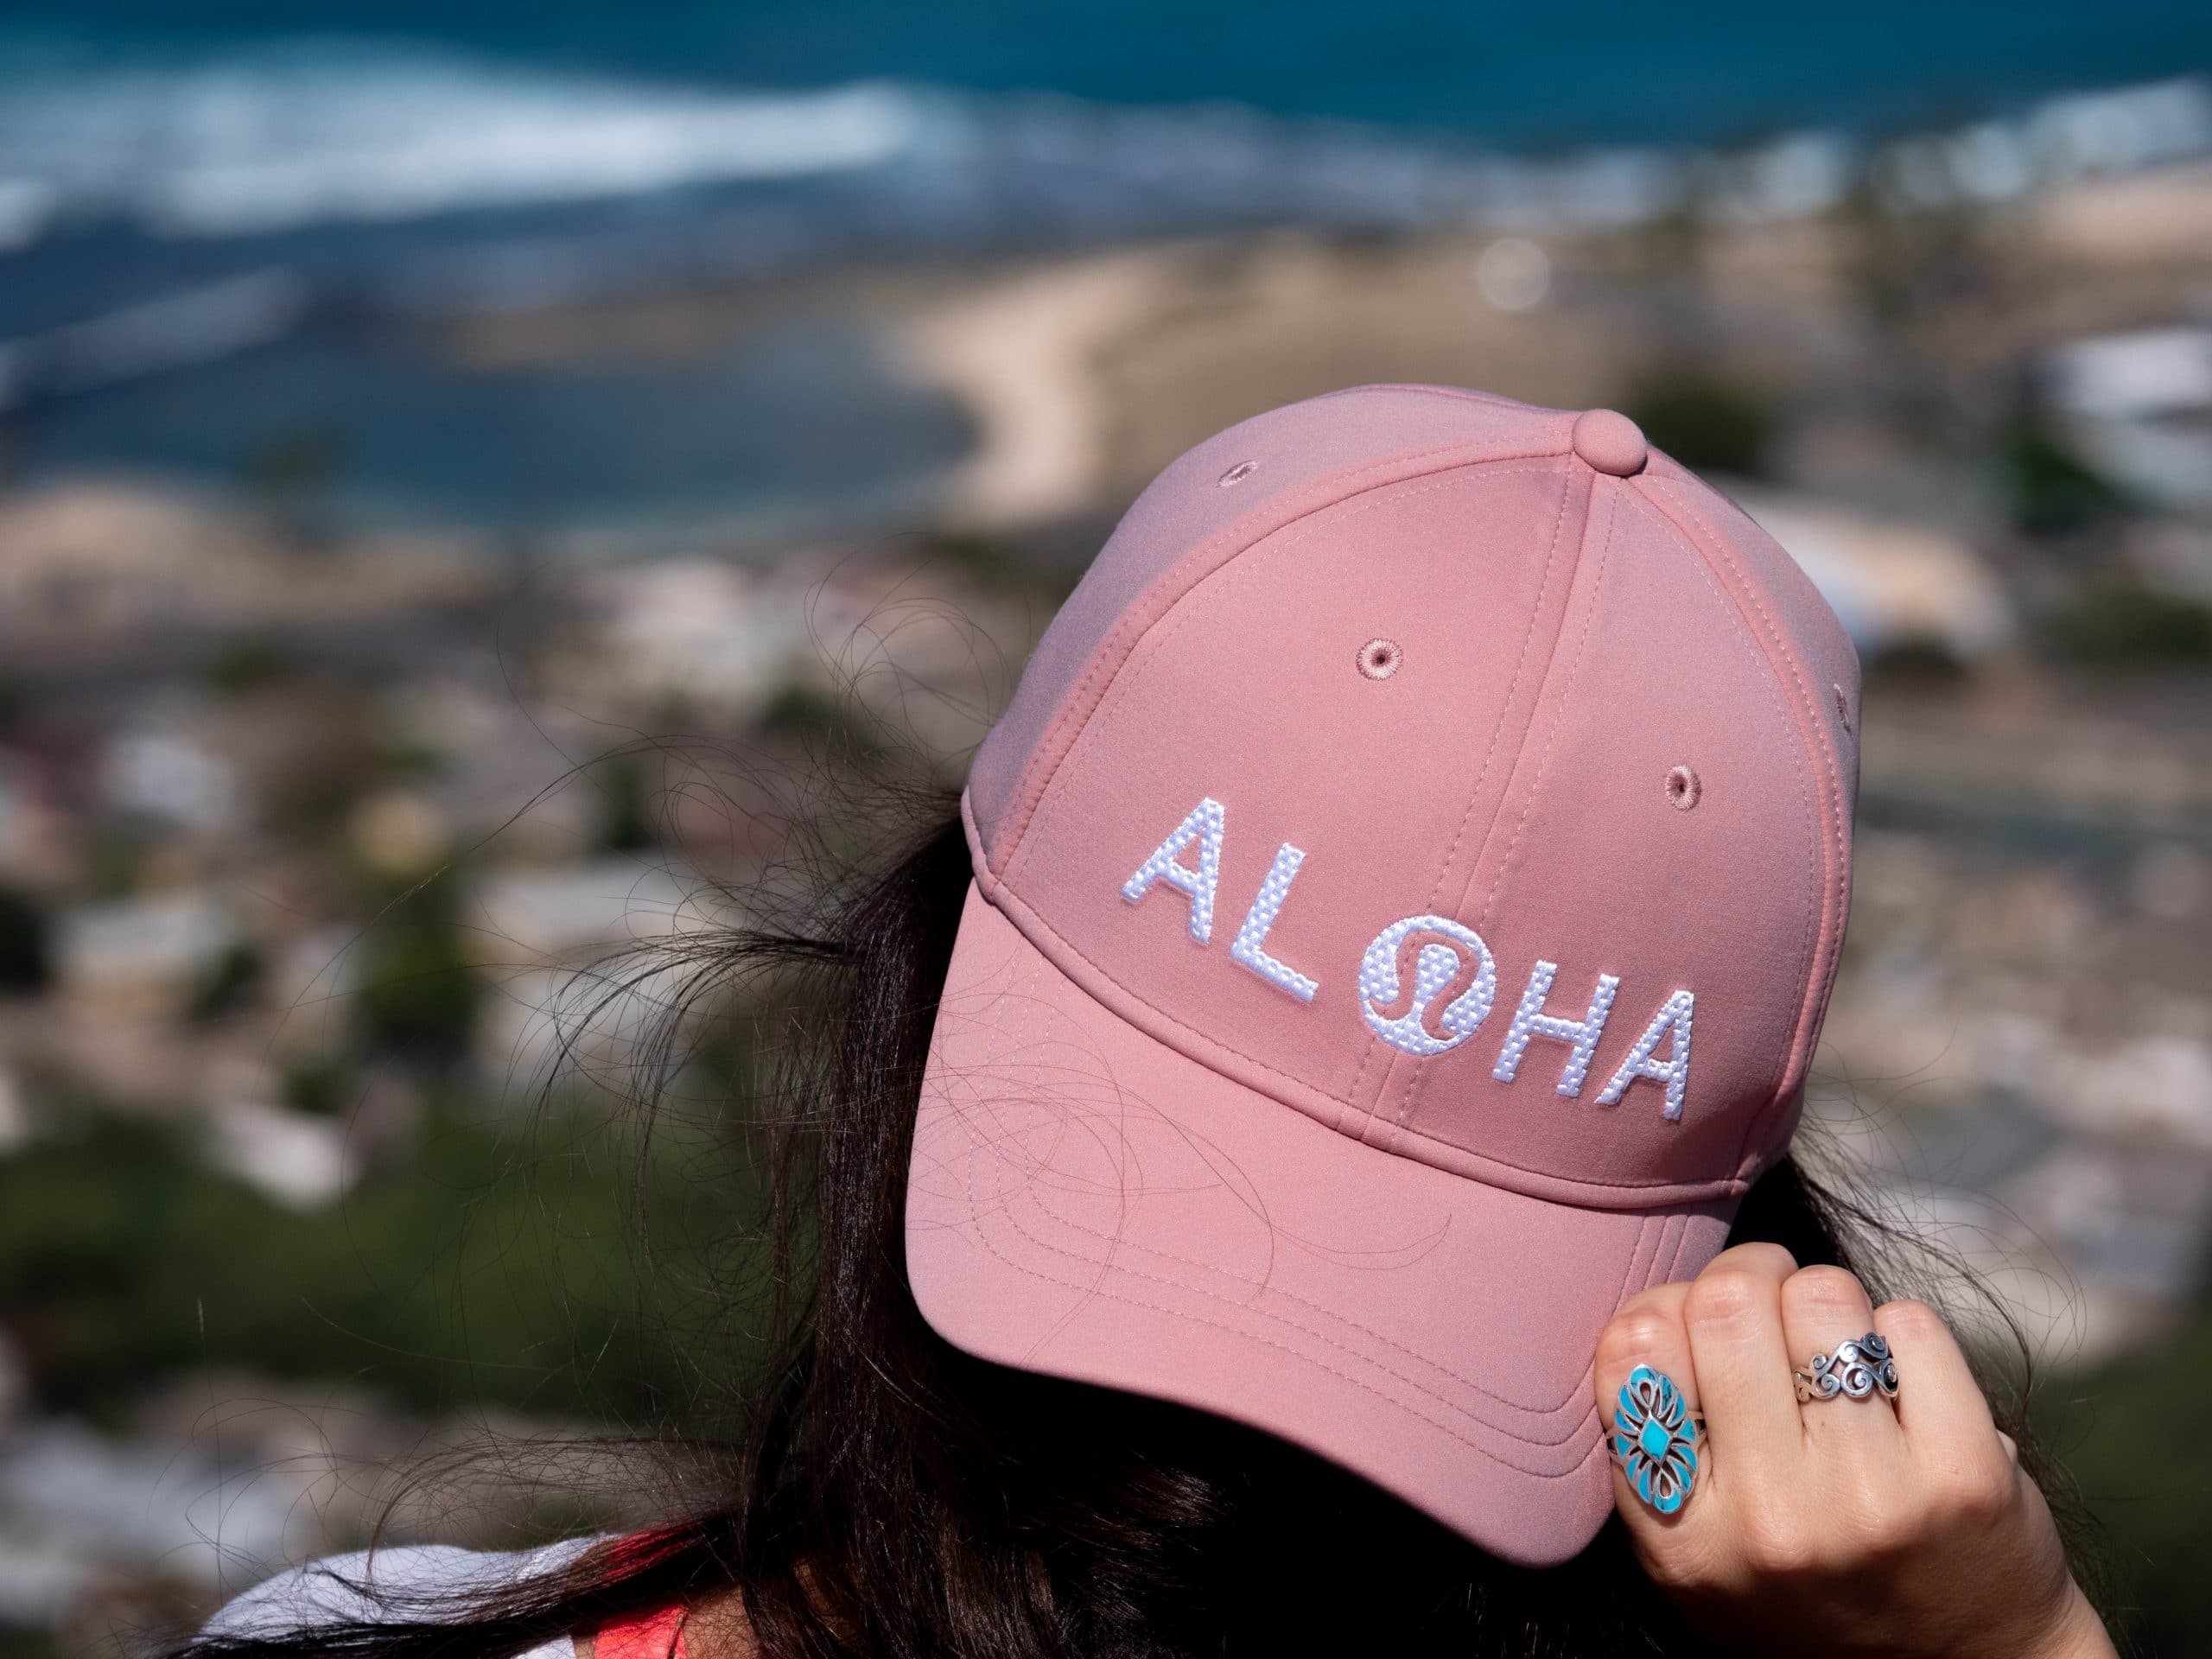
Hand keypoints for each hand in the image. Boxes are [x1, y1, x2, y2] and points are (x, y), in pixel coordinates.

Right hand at [1593, 1244, 2114, 1658]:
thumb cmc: (1811, 1583)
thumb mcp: (1697, 1546)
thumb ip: (1656, 1443)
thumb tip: (1659, 1304)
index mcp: (1683, 1536)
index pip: (1634, 1349)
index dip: (1663, 1308)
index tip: (1693, 1326)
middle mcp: (1772, 1523)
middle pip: (1725, 1302)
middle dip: (1748, 1275)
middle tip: (1770, 1299)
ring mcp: (1873, 1500)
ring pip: (1821, 1295)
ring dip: (1828, 1302)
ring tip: (1837, 1348)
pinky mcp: (1966, 1477)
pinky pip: (1909, 1325)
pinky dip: (1902, 1333)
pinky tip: (1902, 1382)